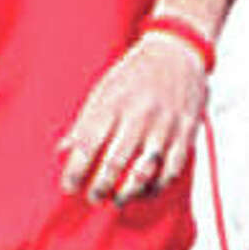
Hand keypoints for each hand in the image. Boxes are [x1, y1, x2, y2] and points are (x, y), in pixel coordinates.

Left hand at [58, 31, 208, 204]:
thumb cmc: (136, 71)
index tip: (69, 185)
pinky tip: (145, 189)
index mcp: (114, 102)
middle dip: (99, 188)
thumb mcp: (104, 89)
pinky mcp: (185, 132)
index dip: (75, 171)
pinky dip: (156, 186)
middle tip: (92, 197)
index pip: (87, 145)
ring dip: (127, 193)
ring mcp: (164, 126)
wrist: (177, 50)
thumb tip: (63, 151)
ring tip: (116, 199)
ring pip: (143, 173)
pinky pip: (171, 170)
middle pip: (114, 164)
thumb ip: (84, 122)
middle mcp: (139, 115)